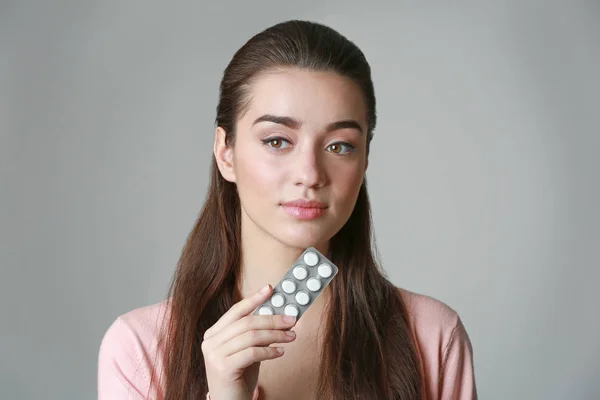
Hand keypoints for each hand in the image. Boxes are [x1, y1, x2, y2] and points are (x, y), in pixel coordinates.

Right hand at [201, 284, 296, 399]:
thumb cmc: (239, 377)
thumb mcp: (246, 350)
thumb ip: (256, 333)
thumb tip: (279, 315)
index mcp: (214, 334)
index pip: (236, 311)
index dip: (253, 298)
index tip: (270, 289)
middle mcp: (210, 342)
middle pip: (247, 322)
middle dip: (272, 319)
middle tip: (291, 319)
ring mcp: (214, 355)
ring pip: (252, 336)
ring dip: (276, 334)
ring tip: (292, 336)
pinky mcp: (223, 368)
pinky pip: (252, 353)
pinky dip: (270, 351)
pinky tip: (281, 352)